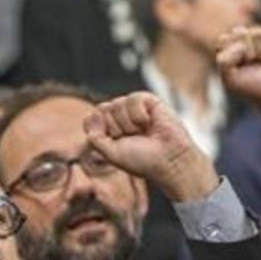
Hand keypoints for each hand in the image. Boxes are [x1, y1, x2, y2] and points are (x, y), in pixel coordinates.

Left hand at [84, 91, 218, 200]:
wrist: (169, 160)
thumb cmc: (142, 160)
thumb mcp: (110, 154)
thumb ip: (94, 137)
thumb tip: (93, 114)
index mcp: (108, 130)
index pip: (90, 119)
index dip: (99, 130)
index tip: (115, 143)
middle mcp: (119, 117)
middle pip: (102, 110)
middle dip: (116, 129)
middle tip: (133, 139)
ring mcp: (132, 108)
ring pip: (116, 105)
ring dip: (129, 124)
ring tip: (143, 132)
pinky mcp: (147, 100)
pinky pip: (132, 99)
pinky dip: (139, 115)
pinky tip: (149, 123)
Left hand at [215, 24, 260, 129]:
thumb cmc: (253, 86)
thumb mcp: (231, 79)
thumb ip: (224, 62)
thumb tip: (242, 44)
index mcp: (228, 48)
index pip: (224, 39)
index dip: (233, 53)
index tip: (239, 67)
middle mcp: (243, 39)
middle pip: (240, 32)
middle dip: (247, 51)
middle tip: (253, 63)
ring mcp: (260, 35)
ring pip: (257, 33)